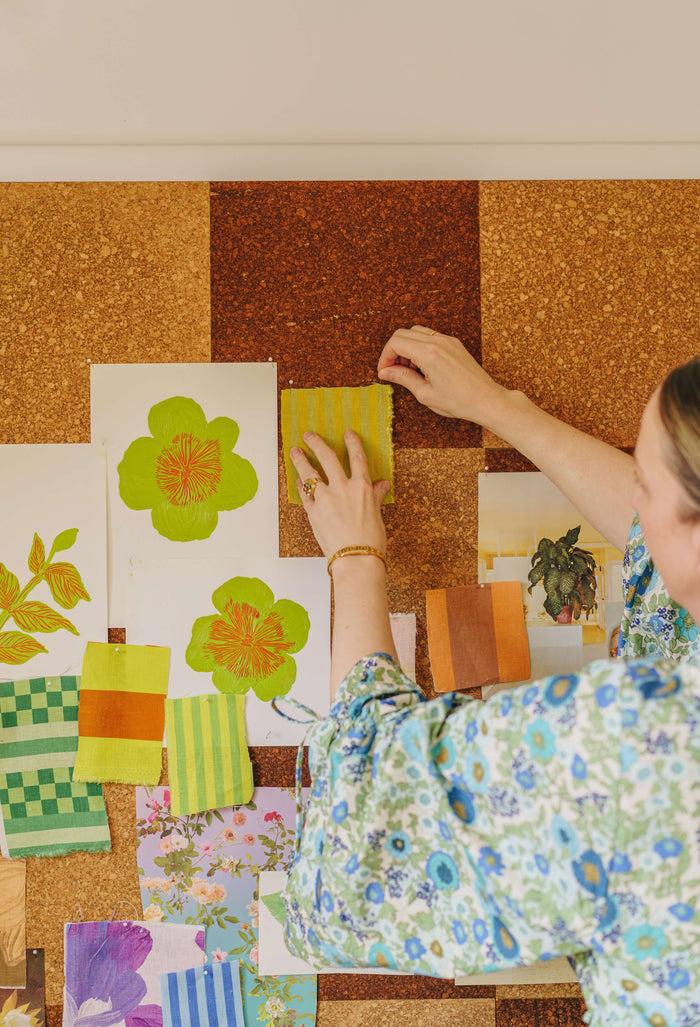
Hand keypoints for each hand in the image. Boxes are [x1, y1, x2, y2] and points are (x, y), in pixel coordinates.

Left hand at [290, 430, 389, 558]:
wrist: (356, 558)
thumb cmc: (371, 540)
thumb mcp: (377, 514)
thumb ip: (376, 496)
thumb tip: (383, 486)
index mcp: (362, 487)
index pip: (357, 458)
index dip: (352, 443)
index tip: (347, 433)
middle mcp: (342, 488)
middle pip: (327, 458)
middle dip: (317, 444)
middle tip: (309, 435)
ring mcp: (325, 499)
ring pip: (310, 474)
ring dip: (301, 461)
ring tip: (294, 451)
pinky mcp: (313, 512)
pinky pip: (305, 495)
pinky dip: (301, 486)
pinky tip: (298, 481)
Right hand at [377, 325, 507, 423]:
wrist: (486, 399)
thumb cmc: (459, 401)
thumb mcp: (425, 393)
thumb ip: (403, 378)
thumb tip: (385, 371)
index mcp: (429, 354)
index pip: (396, 343)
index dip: (385, 356)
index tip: (384, 370)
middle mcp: (438, 342)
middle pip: (403, 333)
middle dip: (393, 350)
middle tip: (393, 370)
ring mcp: (448, 341)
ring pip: (416, 332)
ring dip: (406, 347)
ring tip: (409, 370)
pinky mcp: (454, 344)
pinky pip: (430, 337)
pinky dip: (420, 347)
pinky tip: (423, 366)